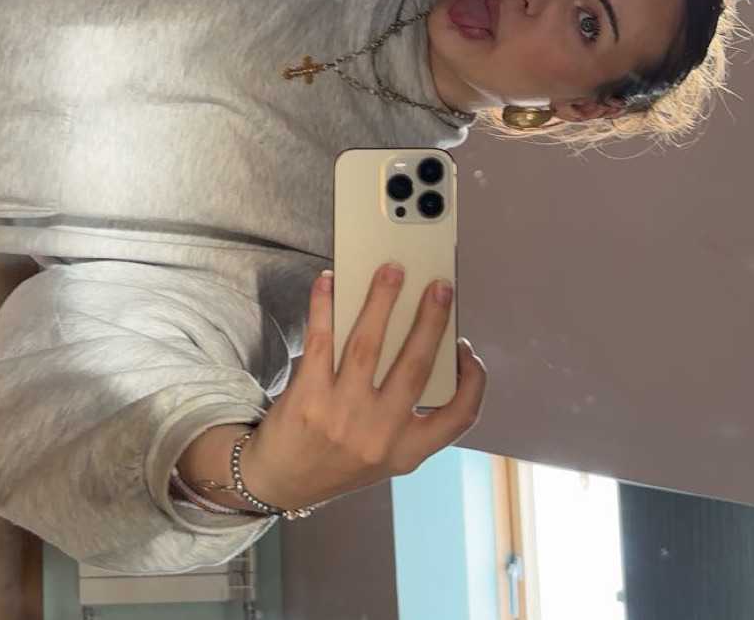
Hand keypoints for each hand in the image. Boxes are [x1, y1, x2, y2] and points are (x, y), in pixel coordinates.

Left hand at [241, 263, 486, 511]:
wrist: (279, 482)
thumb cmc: (337, 457)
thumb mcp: (384, 451)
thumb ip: (405, 408)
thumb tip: (415, 333)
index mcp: (408, 451)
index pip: (460, 416)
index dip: (474, 379)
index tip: (467, 347)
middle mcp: (380, 436)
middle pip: (416, 366)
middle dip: (432, 320)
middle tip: (439, 285)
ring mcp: (342, 418)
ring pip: (369, 345)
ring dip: (383, 300)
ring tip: (392, 270)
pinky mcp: (307, 400)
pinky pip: (322, 340)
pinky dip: (326, 306)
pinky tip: (329, 282)